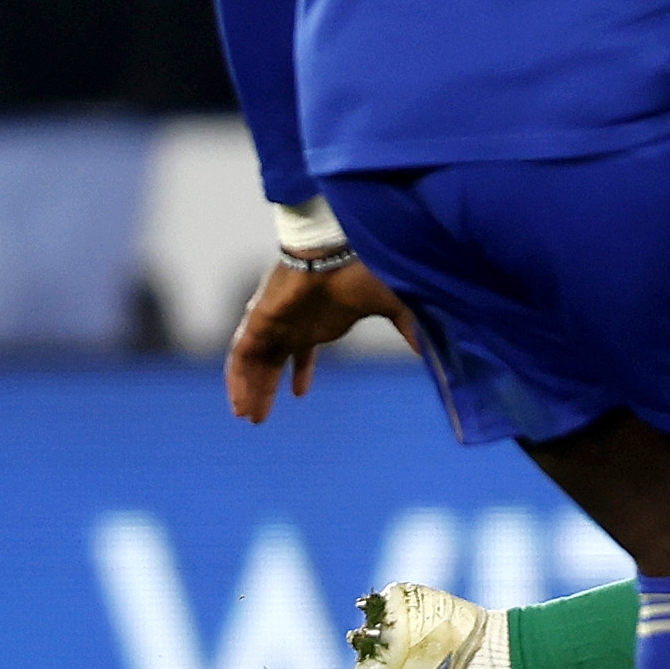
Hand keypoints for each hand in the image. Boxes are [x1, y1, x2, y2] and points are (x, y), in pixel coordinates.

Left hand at [226, 256, 409, 423]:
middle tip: (259, 417)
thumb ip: (409, 329)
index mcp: (317, 323)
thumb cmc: (362, 272)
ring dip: (250, 389)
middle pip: (272, 362)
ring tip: (246, 416)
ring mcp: (273, 322)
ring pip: (254, 362)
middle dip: (265, 389)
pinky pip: (240, 354)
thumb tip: (432, 351)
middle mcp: (291, 324)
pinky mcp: (258, 319)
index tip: (299, 394)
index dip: (300, 373)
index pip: (301, 351)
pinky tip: (238, 401)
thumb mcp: (392, 307)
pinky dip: (236, 378)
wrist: (335, 251)